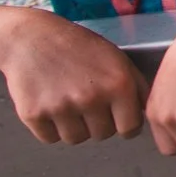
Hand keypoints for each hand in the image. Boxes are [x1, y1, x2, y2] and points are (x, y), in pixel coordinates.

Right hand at [0, 8, 146, 144]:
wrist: (29, 37)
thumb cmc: (77, 46)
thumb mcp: (116, 58)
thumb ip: (136, 86)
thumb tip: (145, 113)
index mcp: (118, 84)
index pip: (130, 128)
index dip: (125, 125)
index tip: (118, 119)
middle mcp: (91, 98)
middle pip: (102, 135)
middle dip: (98, 123)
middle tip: (87, 102)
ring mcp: (61, 108)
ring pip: (76, 139)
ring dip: (74, 127)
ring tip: (68, 102)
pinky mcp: (34, 115)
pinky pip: (49, 138)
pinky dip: (49, 128)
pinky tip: (49, 105)